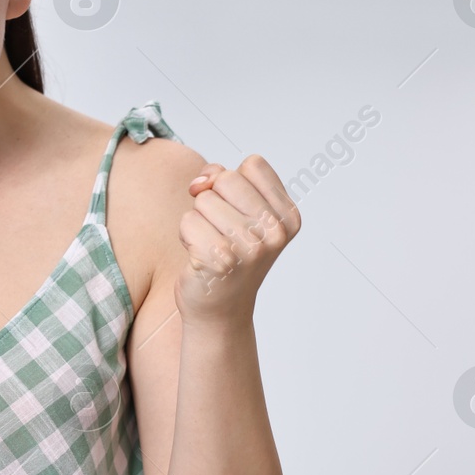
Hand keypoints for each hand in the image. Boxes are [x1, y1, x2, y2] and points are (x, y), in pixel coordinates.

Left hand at [175, 154, 300, 324]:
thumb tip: (199, 182)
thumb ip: (221, 179)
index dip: (232, 180)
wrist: (220, 309)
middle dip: (212, 200)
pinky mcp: (221, 260)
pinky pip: (188, 221)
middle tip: (221, 232)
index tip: (232, 208)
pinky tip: (200, 258)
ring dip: (198, 221)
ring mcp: (251, 247)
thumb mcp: (237, 210)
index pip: (253, 164)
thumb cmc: (227, 254)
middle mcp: (276, 231)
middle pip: (226, 178)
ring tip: (211, 246)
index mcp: (288, 216)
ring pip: (203, 199)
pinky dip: (186, 237)